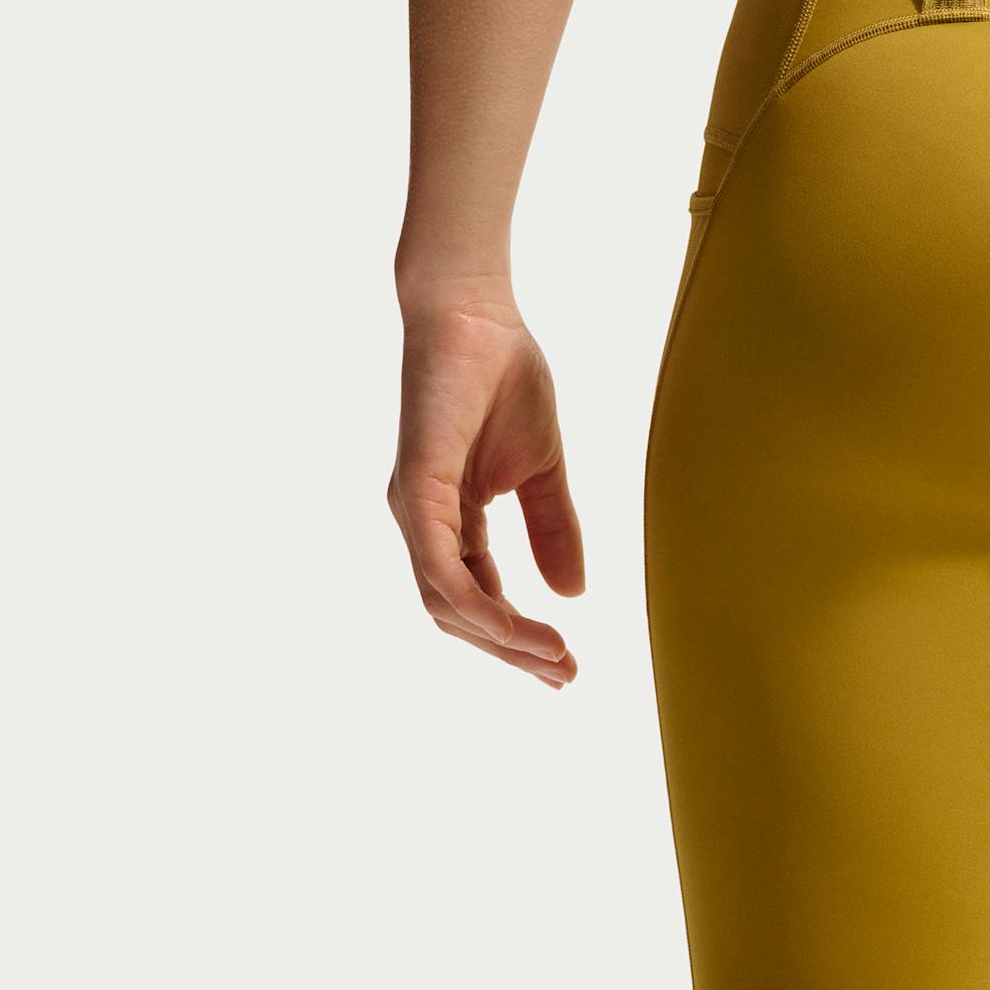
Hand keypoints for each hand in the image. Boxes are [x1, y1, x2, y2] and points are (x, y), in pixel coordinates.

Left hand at [387, 294, 584, 685]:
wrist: (478, 313)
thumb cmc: (504, 377)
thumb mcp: (543, 471)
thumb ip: (554, 530)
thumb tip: (573, 594)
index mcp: (450, 517)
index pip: (478, 596)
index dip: (520, 636)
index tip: (567, 665)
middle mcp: (424, 522)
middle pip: (458, 615)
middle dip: (512, 652)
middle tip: (565, 676)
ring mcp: (415, 509)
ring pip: (447, 604)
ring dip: (501, 640)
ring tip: (554, 658)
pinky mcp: (418, 489)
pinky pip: (443, 570)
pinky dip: (480, 607)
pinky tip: (517, 627)